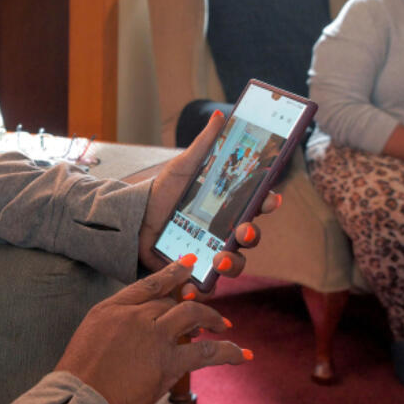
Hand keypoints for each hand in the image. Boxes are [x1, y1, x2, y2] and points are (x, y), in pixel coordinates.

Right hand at [54, 258, 248, 403]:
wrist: (79, 400)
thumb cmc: (78, 378)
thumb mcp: (89, 338)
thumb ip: (114, 330)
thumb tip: (136, 336)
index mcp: (112, 308)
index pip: (149, 284)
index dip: (173, 272)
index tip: (189, 263)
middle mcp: (135, 316)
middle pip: (172, 302)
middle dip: (192, 304)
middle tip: (206, 313)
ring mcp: (154, 337)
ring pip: (192, 315)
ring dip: (212, 318)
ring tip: (224, 324)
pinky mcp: (168, 362)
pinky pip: (206, 352)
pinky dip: (226, 351)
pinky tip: (240, 354)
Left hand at [138, 111, 279, 297]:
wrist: (132, 221)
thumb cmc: (162, 194)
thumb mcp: (182, 167)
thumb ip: (204, 145)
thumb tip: (220, 115)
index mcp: (226, 207)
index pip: (255, 207)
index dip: (267, 203)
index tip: (271, 198)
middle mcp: (223, 232)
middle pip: (250, 239)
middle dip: (252, 236)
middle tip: (243, 232)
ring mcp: (210, 253)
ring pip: (234, 265)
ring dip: (234, 264)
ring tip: (220, 259)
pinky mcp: (192, 272)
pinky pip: (206, 285)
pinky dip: (203, 287)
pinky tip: (196, 286)